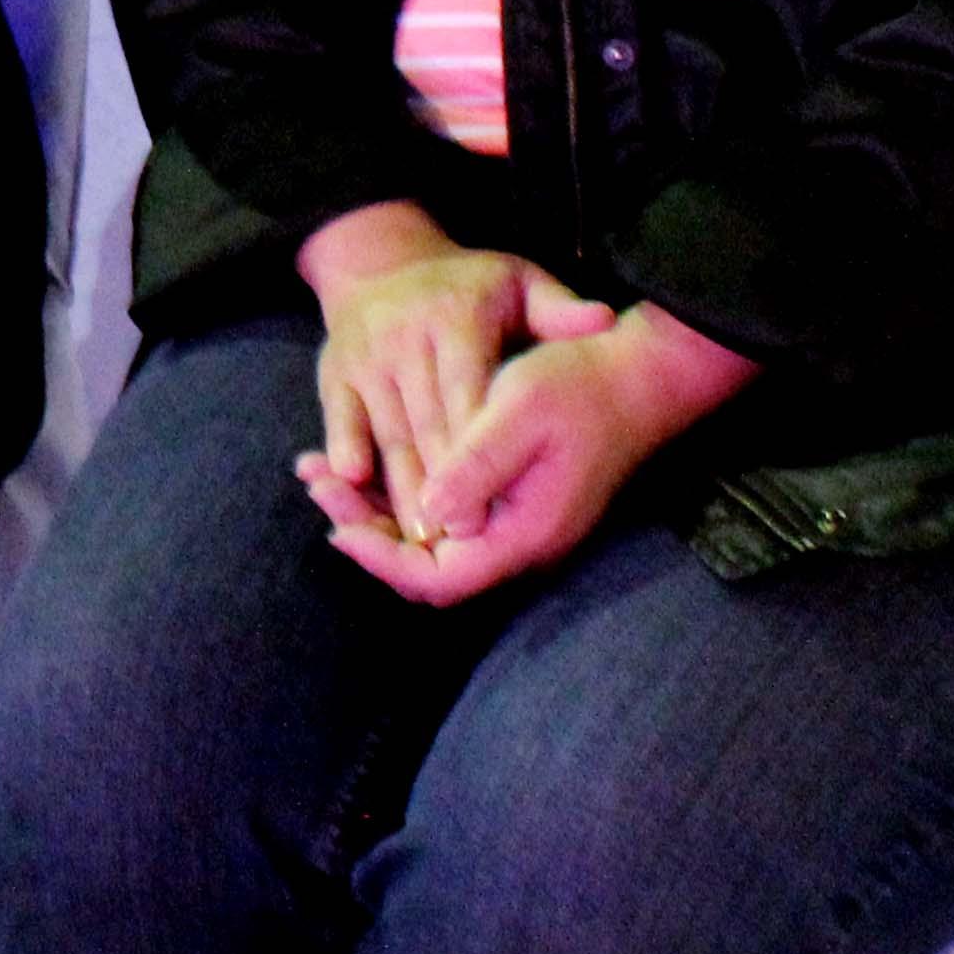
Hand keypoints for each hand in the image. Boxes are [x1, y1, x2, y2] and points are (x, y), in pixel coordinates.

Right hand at [302, 204, 603, 543]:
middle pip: (427, 422)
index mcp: (455, 316)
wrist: (382, 261)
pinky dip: (346, 453)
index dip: (479, 449)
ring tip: (420, 537)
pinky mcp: (336, 371)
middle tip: (458, 539)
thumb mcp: (521, 282)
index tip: (494, 501)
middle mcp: (404, 335)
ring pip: (389, 431)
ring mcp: (366, 355)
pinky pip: (342, 420)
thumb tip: (602, 320)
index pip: (469, 392)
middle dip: (443, 484)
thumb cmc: (471, 286)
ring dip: (399, 487)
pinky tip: (356, 491)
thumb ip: (558, 309)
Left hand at [304, 306, 754, 605]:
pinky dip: (397, 496)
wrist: (637, 374)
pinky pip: (444, 517)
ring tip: (317, 473)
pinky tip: (358, 464)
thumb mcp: (520, 412)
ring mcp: (514, 525)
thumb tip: (430, 517)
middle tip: (316, 485)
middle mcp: (519, 542)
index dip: (382, 558)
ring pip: (429, 542)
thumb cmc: (577, 384)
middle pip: (427, 566)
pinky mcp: (507, 503)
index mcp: (524, 532)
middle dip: (364, 532)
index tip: (335, 522)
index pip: (441, 578)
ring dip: (373, 512)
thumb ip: (476, 467)